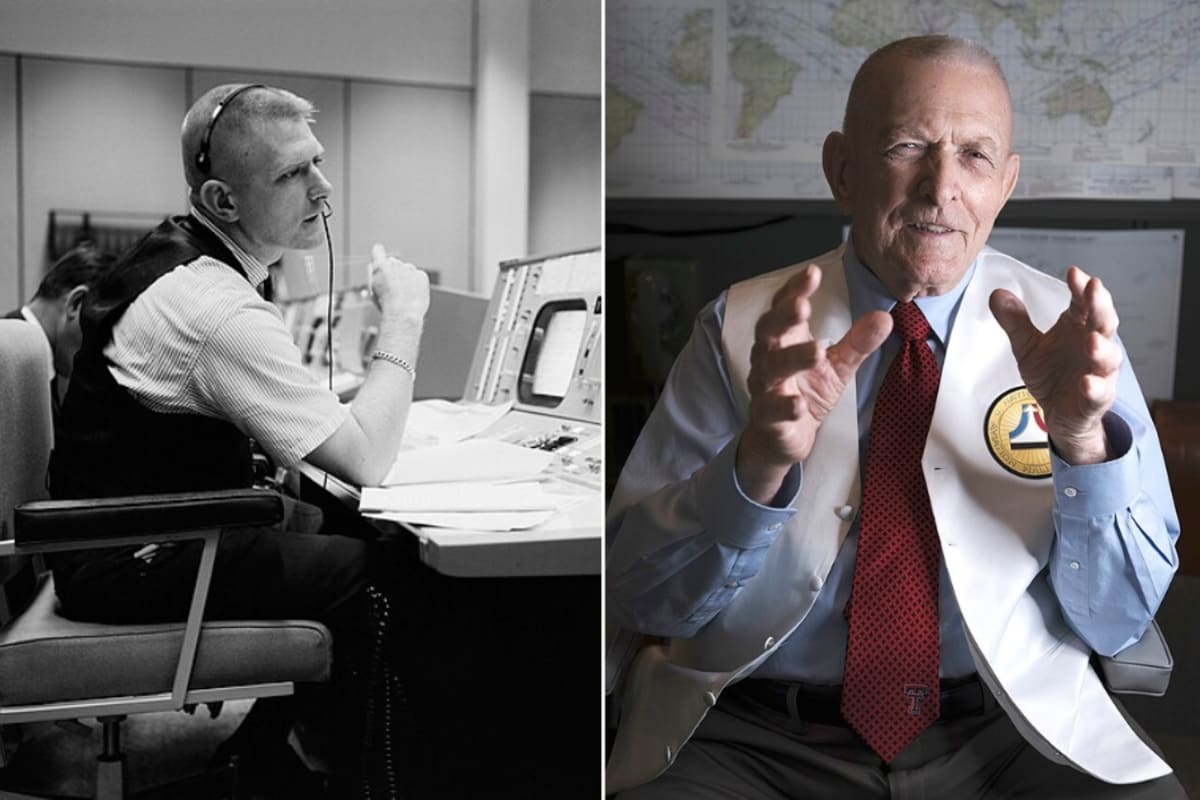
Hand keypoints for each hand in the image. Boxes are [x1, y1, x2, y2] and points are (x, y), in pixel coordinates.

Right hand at [369, 243, 429, 328]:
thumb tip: (381, 276)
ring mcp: (410, 268)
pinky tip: (413, 295)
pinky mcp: (421, 275)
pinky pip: (419, 278)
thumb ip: (377, 279)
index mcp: (380, 266)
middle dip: (394, 272)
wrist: (403, 313)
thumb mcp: (374, 291)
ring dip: (406, 279)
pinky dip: (417, 285)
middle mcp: (395, 264)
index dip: (378, 253)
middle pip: (394, 264)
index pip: (378, 251)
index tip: (379, 252)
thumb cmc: (387, 306)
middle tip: (395, 287)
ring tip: (404, 295)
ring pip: (408, 271)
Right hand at [737, 265, 891, 502]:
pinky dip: (784, 406)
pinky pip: (771, 410)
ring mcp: (765, 388)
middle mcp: (769, 359)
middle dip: (783, 316)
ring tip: (816, 351)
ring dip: (791, 358)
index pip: (784, 308)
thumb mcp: (837, 366)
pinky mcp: (767, 418)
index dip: (794, 290)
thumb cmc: (804, 393)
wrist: (782, 439)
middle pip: (769, 331)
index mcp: (786, 340)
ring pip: (770, 368)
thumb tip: (884, 316)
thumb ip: (857, 342)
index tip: (812, 273)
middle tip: (803, 306)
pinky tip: (800, 405)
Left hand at [988, 266, 1120, 464]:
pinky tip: (1087, 382)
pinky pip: (1099, 392)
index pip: (1084, 302)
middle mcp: (1094, 345)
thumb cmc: (1051, 373)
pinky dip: (1095, 387)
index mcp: (1078, 327)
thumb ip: (1015, 322)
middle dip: (1100, 305)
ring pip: (1108, 357)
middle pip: (1103, 321)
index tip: (1073, 272)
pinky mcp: (1095, 399)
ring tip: (1091, 340)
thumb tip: (996, 293)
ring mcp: (1098, 372)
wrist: (1058, 415)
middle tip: (1094, 289)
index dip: (1082, 287)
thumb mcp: (1027, 345)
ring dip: (1101, 348)